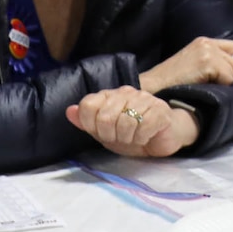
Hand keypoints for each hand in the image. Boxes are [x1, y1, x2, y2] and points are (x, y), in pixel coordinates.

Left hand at [65, 86, 198, 157]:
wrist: (163, 137)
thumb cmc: (132, 135)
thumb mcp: (104, 133)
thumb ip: (86, 122)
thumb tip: (69, 111)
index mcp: (109, 96)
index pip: (88, 105)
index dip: (91, 125)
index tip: (101, 133)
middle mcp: (126, 92)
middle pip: (105, 116)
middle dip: (111, 135)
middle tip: (119, 138)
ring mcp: (144, 99)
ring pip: (125, 122)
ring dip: (128, 138)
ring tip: (133, 138)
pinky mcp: (160, 110)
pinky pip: (144, 127)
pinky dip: (142, 138)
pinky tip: (145, 137)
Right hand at [138, 37, 232, 94]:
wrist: (154, 87)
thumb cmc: (171, 82)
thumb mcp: (193, 65)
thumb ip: (211, 62)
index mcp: (203, 42)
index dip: (229, 63)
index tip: (221, 76)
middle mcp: (207, 43)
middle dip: (227, 74)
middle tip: (210, 83)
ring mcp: (208, 51)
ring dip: (224, 81)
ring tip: (205, 85)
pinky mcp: (208, 63)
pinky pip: (228, 78)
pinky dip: (220, 86)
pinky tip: (203, 87)